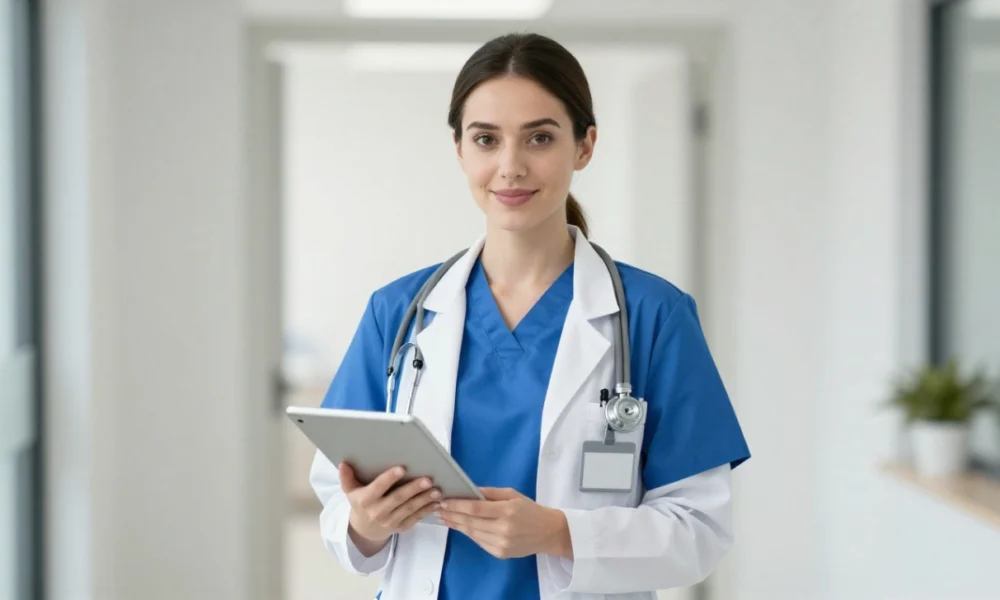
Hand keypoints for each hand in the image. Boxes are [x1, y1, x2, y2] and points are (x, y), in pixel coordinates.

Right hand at [339, 462, 441, 553]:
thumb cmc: (360, 502)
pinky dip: (428, 510)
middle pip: (397, 499)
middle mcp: (377, 512)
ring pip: (409, 509)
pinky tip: (437, 502)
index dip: (388, 479)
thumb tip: (343, 463)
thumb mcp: (350, 491)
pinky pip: (416, 518)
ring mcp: (390, 521)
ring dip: (424, 499)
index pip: (377, 488)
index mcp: (365, 500)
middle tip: (428, 479)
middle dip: (413, 489)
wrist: (365, 529)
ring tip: (437, 490)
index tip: (401, 468)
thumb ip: (347, 478)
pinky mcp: (401, 527)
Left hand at [437, 487, 572, 559]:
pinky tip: (459, 526)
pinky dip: (468, 533)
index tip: (444, 500)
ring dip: (456, 525)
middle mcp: (504, 529)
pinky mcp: (500, 553)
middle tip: (438, 508)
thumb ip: (490, 493)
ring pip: (472, 533)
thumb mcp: (512, 494)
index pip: (476, 508)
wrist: (548, 532)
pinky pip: (479, 541)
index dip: (457, 505)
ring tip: (444, 517)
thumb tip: (468, 489)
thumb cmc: (530, 509)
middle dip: (452, 515)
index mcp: (507, 511)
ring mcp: (501, 544)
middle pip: (470, 522)